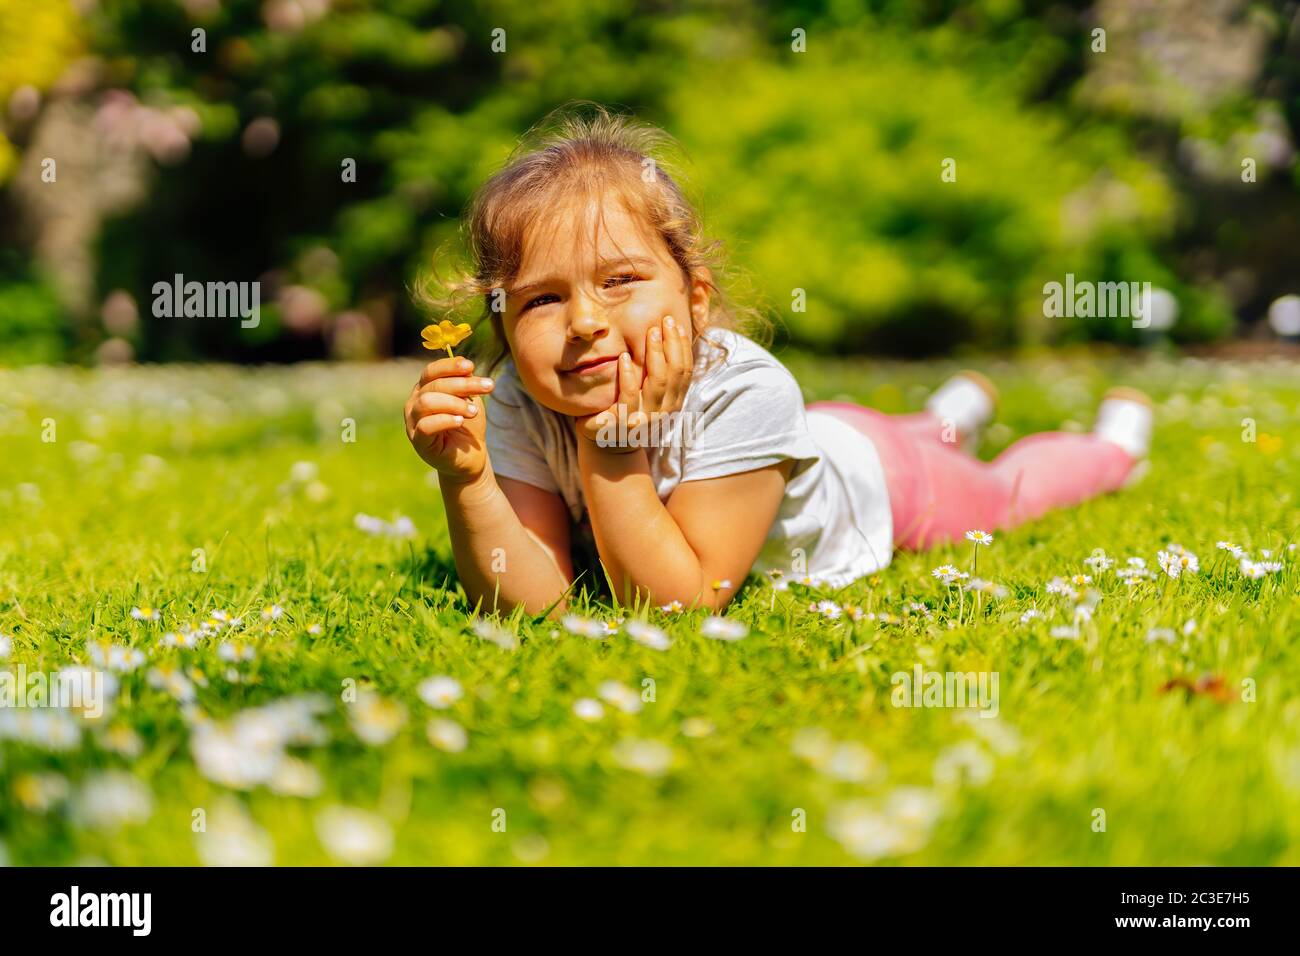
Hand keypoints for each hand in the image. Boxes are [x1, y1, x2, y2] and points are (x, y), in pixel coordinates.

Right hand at [404, 355, 495, 481]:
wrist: (470, 457)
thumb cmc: (468, 426)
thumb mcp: (470, 400)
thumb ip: (465, 383)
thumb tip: (467, 368)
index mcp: (424, 389)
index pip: (431, 371)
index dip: (450, 366)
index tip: (471, 367)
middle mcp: (414, 403)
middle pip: (434, 385)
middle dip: (463, 384)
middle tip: (488, 387)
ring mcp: (413, 423)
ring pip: (427, 402)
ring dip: (455, 403)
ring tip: (474, 412)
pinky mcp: (418, 441)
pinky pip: (426, 426)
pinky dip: (445, 420)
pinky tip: (460, 421)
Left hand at [576, 314, 693, 451]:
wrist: (606, 441)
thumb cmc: (626, 407)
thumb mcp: (646, 389)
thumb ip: (658, 371)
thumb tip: (667, 336)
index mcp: (674, 401)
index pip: (685, 371)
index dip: (682, 347)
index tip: (675, 325)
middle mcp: (665, 411)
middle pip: (675, 373)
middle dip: (671, 344)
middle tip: (664, 322)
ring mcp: (646, 419)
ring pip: (657, 382)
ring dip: (655, 354)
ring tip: (650, 333)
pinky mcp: (625, 425)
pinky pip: (629, 397)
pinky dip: (628, 375)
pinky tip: (624, 357)